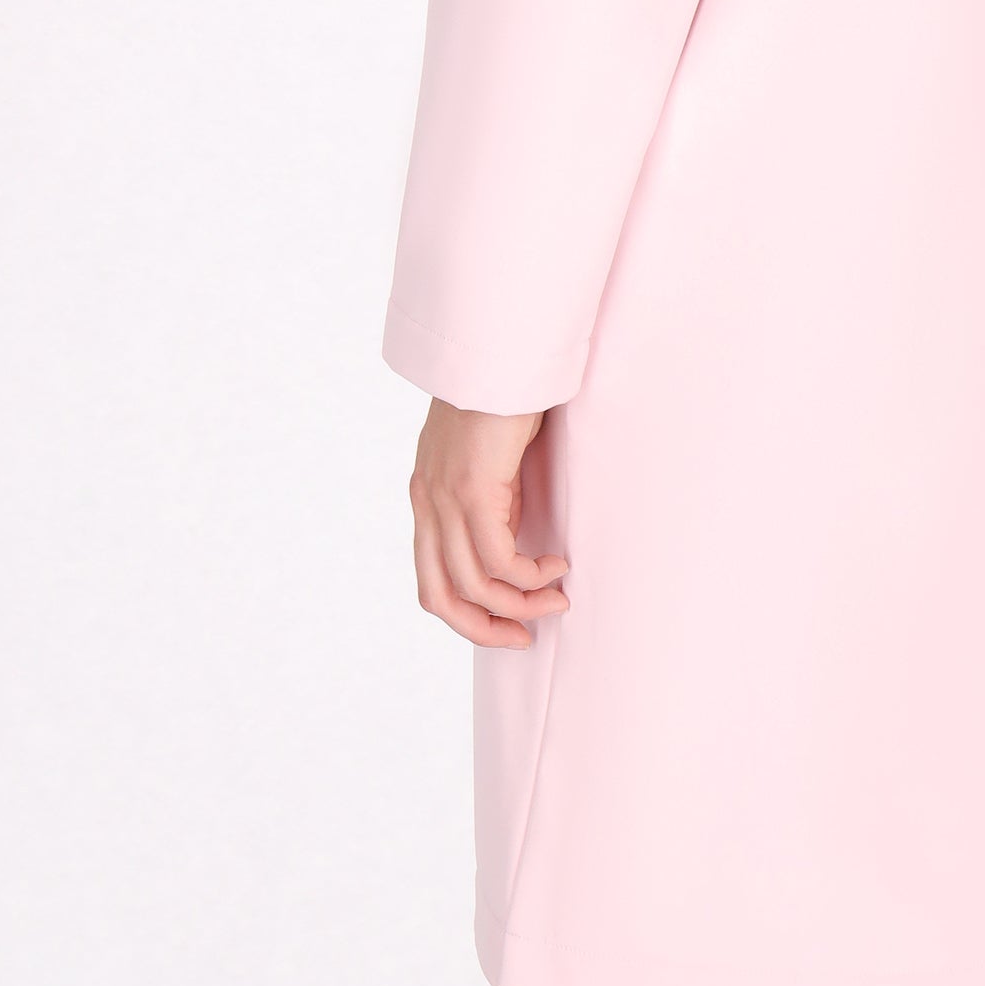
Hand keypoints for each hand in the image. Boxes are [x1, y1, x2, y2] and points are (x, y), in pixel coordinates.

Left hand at [407, 398, 571, 649]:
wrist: (502, 349)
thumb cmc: (506, 390)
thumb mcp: (490, 454)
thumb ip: (492, 493)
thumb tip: (516, 531)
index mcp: (427, 494)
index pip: (431, 578)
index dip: (466, 613)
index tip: (509, 621)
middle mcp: (428, 502)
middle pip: (439, 597)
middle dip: (484, 628)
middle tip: (526, 636)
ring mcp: (445, 498)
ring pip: (472, 585)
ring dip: (520, 604)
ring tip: (557, 598)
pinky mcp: (472, 491)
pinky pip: (499, 559)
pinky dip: (530, 575)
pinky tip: (557, 564)